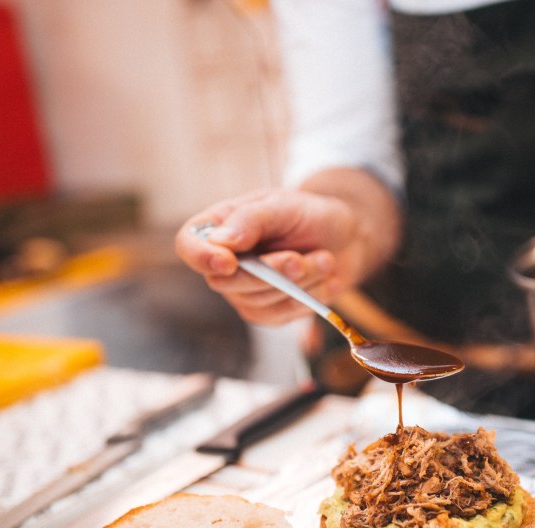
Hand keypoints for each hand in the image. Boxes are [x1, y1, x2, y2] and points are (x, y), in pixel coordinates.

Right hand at [175, 187, 357, 325]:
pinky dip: (308, 298)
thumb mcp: (284, 205)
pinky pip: (280, 315)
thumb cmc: (310, 216)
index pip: (188, 244)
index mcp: (219, 227)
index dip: (200, 257)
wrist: (345, 239)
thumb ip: (251, 219)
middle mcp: (225, 263)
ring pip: (258, 301)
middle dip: (269, 273)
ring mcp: (244, 292)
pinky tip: (325, 279)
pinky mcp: (268, 312)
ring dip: (298, 282)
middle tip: (300, 259)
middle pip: (224, 282)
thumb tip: (220, 242)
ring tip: (324, 259)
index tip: (228, 262)